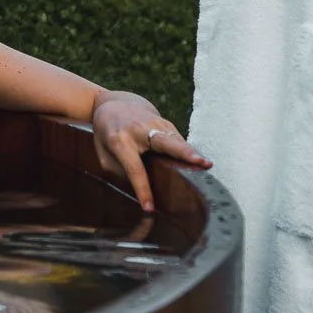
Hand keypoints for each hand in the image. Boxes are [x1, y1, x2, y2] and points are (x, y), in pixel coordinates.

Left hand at [92, 93, 211, 212]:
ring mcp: (155, 124)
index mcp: (120, 141)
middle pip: (165, 143)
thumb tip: (141, 192)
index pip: (135, 168)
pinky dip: (188, 152)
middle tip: (201, 163)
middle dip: (183, 153)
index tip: (149, 208)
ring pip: (176, 141)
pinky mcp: (166, 124)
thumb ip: (119, 170)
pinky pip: (179, 141)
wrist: (113, 104)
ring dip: (192, 154)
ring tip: (208, 166)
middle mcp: (139, 130)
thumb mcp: (104, 154)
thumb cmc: (107, 135)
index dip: (143, 189)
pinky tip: (200, 162)